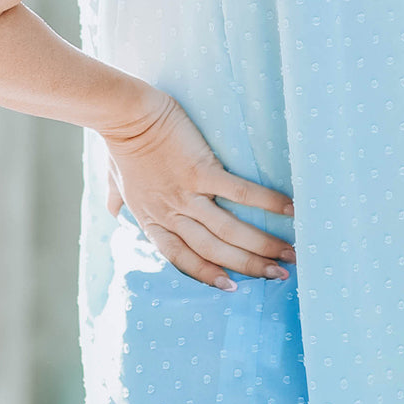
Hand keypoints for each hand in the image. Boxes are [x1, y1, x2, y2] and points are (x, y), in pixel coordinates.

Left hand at [102, 88, 295, 290]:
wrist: (127, 115)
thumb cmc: (121, 144)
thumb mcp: (114, 180)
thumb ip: (117, 199)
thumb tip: (114, 211)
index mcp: (152, 220)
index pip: (183, 259)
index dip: (209, 275)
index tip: (234, 288)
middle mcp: (171, 214)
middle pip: (214, 251)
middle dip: (249, 266)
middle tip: (279, 275)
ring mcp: (187, 194)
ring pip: (229, 230)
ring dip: (262, 244)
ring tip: (289, 254)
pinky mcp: (201, 170)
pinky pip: (239, 192)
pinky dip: (266, 202)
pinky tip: (289, 210)